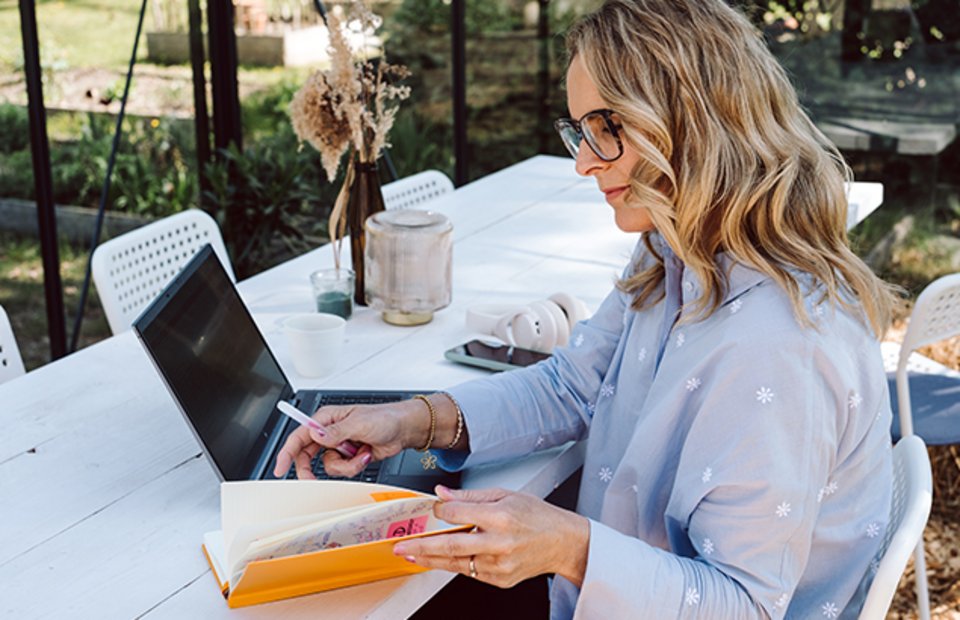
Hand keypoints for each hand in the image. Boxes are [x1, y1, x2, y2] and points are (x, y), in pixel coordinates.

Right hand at [273, 402, 412, 478]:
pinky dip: (355, 466)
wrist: (404, 429)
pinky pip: (342, 470)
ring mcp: (339, 446)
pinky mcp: (349, 457)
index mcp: (327, 419)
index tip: (280, 468)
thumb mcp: (358, 423)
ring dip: (345, 465)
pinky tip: (366, 455)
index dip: (287, 452)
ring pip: (327, 466)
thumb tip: (315, 435)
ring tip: (361, 453)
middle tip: (312, 481)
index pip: (300, 436)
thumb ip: (335, 432)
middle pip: (307, 455)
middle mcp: (330, 433)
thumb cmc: (384, 418)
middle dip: (310, 469)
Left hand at [392, 486, 589, 588]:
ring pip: (456, 563)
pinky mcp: (499, 579)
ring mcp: (499, 565)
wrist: (563, 543)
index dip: (440, 511)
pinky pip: (469, 571)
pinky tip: (438, 559)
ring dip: (430, 559)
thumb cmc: (537, 516)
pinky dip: (452, 564)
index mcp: (501, 517)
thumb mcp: (506, 495)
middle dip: (422, 546)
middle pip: (451, 545)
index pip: (458, 514)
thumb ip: (471, 497)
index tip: (431, 508)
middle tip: (400, 546)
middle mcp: (499, 543)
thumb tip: (442, 494)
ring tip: (411, 554)